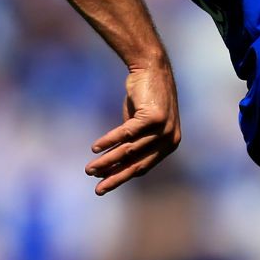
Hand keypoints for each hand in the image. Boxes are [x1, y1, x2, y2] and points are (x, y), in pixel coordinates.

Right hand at [86, 65, 181, 194]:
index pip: (142, 167)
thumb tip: (112, 167)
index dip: (121, 177)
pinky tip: (95, 149)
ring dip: (107, 161)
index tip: (104, 185)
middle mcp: (170, 139)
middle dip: (115, 177)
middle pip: (136, 163)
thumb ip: (133, 145)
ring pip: (129, 150)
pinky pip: (125, 134)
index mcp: (169, 145)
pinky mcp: (153, 118)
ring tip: (90, 169)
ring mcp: (163, 129)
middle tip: (98, 190)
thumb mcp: (140, 125)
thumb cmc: (145, 99)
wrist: (151, 69)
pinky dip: (108, 141)